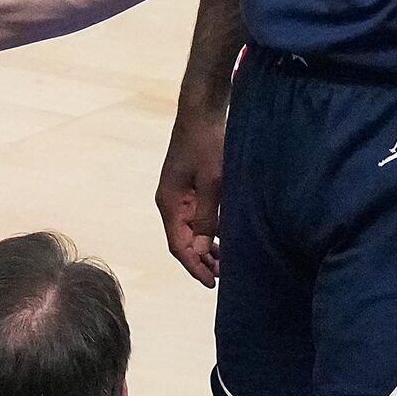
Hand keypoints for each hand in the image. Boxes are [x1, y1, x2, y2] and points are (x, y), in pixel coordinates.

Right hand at [156, 108, 225, 286]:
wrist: (201, 112)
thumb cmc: (207, 143)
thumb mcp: (212, 182)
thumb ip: (208, 216)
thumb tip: (206, 247)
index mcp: (169, 203)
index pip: (179, 245)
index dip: (194, 266)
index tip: (211, 283)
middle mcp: (170, 202)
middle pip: (183, 240)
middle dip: (202, 260)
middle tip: (224, 275)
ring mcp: (178, 194)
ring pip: (190, 230)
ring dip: (206, 246)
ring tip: (227, 260)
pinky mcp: (188, 187)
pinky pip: (196, 216)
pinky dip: (209, 230)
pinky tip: (225, 236)